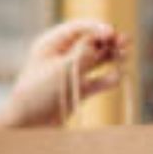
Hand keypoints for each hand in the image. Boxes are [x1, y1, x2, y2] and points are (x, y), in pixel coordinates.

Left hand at [0, 19, 130, 129]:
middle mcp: (62, 55)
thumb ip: (81, 55)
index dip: (97, 28)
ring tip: (125, 55)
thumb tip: (97, 43)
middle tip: (125, 41)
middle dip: (108, 41)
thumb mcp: (59, 70)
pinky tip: (117, 77)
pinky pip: (97, 81)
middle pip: (91, 42)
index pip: (78, 28)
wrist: (27, 126)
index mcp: (51, 44)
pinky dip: (108, 78)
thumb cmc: (37, 93)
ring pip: (97, 60)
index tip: (111, 32)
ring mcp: (71, 73)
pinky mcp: (77, 91)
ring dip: (112, 57)